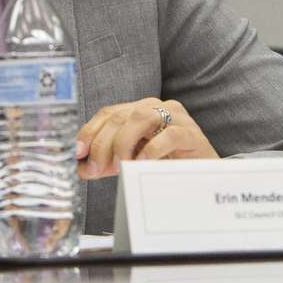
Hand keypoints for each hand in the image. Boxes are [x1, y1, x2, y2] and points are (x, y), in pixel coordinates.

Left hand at [76, 98, 218, 179]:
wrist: (205, 174)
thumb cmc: (167, 164)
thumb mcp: (131, 161)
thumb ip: (106, 162)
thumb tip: (81, 167)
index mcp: (139, 110)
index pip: (108, 113)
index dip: (89, 132)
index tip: (78, 153)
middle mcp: (155, 107)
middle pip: (119, 117)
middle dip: (102, 145)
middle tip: (96, 169)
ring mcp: (175, 117)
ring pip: (139, 119)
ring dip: (122, 145)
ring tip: (120, 166)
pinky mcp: (190, 132)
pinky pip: (167, 135)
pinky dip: (151, 150)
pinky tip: (142, 163)